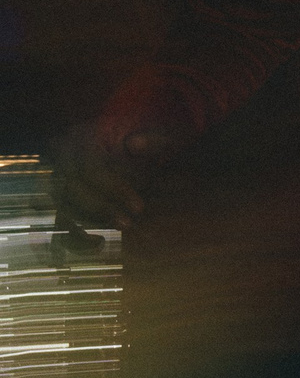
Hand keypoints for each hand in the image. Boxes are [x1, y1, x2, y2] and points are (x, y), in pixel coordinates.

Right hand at [49, 121, 174, 230]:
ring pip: (60, 202)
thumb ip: (155, 139)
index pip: (90, 167)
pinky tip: (97, 242)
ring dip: (84, 222)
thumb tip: (134, 145)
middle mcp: (64, 152)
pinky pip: (58, 213)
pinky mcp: (60, 189)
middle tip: (128, 224)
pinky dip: (72, 232)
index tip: (139, 208)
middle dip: (99, 209)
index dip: (114, 189)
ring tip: (112, 235)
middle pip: (70, 187)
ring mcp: (58, 171)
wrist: (142, 138)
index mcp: (84, 135)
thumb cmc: (155, 139)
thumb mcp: (164, 135)